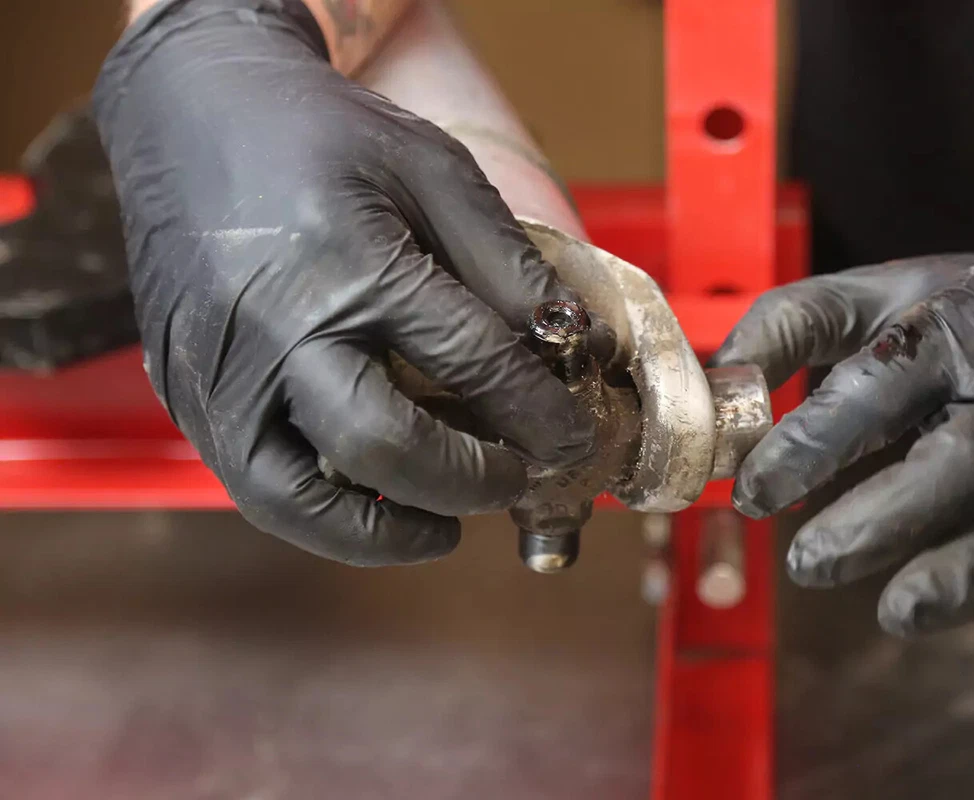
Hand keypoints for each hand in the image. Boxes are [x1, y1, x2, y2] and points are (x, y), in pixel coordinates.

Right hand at [93, 0, 591, 564]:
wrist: (193, 112)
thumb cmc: (320, 136)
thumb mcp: (433, 170)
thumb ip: (505, 263)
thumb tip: (571, 341)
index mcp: (347, 264)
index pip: (468, 364)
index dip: (535, 413)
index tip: (571, 439)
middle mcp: (272, 329)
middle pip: (381, 446)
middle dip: (467, 481)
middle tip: (514, 479)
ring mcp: (216, 371)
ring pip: (298, 499)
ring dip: (386, 533)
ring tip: (445, 524)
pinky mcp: (184, 395)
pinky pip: (253, 483)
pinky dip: (322, 514)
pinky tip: (375, 499)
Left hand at [713, 252, 973, 688]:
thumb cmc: (968, 315)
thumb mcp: (878, 293)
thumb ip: (792, 325)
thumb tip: (712, 383)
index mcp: (946, 336)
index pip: (877, 388)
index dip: (814, 442)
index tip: (752, 491)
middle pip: (959, 463)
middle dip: (884, 518)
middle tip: (807, 564)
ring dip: (966, 575)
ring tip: (897, 612)